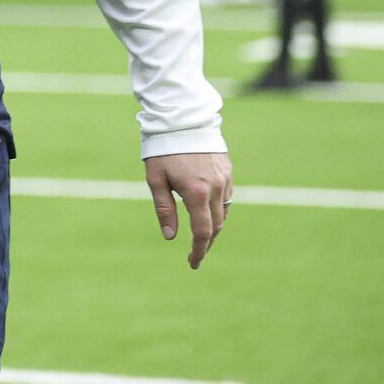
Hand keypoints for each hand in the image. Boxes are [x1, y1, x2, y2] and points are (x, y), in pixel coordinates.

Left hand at [145, 151, 232, 269]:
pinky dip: (219, 209)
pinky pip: (227, 197)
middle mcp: (215, 188)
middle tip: (196, 254)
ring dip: (214, 227)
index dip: (199, 250)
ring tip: (201, 237)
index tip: (193, 263)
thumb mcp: (156, 179)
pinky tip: (208, 212)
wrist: (182, 120)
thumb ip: (164, 209)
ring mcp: (224, 179)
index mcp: (196, 193)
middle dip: (206, 242)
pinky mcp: (228, 171)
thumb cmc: (162, 150)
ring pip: (223, 212)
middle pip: (216, 226)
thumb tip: (170, 237)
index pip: (203, 232)